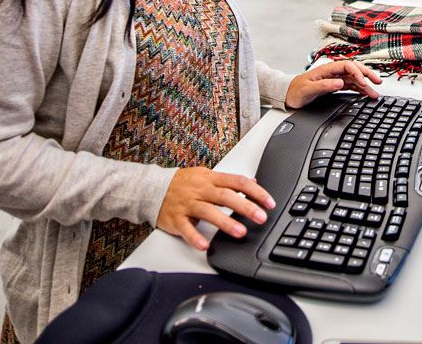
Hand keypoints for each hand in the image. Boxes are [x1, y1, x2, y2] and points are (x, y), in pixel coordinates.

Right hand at [157, 167, 275, 250]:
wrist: (152, 188)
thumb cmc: (183, 183)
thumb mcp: (207, 176)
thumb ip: (229, 181)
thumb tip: (253, 183)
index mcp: (210, 179)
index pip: (238, 182)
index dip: (255, 192)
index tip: (269, 202)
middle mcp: (200, 190)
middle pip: (225, 196)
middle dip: (245, 207)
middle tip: (261, 217)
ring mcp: (187, 204)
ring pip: (208, 211)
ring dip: (225, 222)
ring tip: (240, 232)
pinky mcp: (175, 218)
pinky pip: (185, 229)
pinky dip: (194, 237)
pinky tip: (204, 245)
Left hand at [285, 60, 381, 108]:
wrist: (289, 95)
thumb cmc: (296, 90)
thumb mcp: (308, 89)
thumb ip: (324, 85)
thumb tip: (339, 82)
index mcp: (327, 69)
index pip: (347, 65)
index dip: (357, 72)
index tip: (363, 82)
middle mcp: (333, 72)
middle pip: (354, 69)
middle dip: (366, 74)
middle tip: (377, 82)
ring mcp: (335, 78)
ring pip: (354, 79)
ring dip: (365, 85)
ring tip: (375, 92)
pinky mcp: (335, 86)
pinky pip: (350, 86)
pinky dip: (359, 90)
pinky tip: (365, 94)